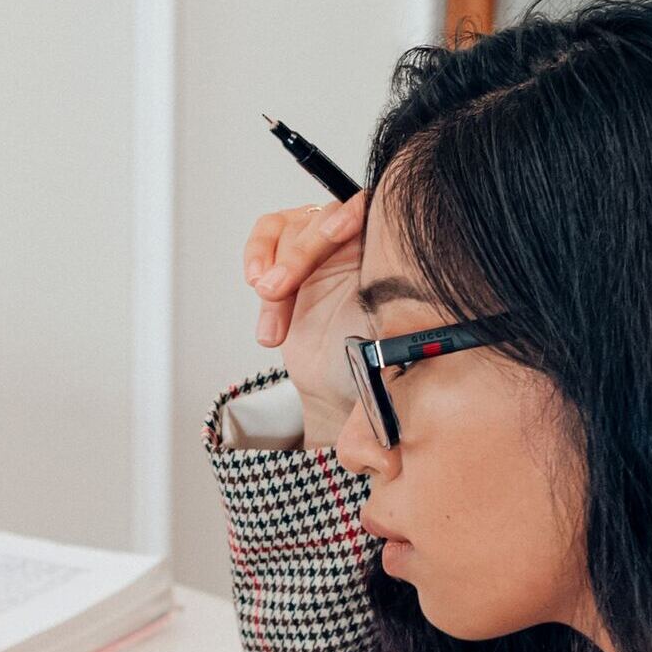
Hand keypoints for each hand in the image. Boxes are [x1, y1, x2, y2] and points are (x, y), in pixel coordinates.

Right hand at [241, 191, 367, 448]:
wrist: (343, 396)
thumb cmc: (372, 381)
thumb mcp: (388, 381)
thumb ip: (389, 390)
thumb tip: (386, 440)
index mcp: (394, 258)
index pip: (374, 210)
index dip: (353, 214)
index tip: (342, 232)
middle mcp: (361, 245)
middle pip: (325, 216)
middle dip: (298, 251)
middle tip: (276, 289)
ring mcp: (325, 249)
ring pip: (292, 227)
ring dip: (275, 261)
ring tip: (269, 299)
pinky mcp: (294, 260)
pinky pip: (269, 236)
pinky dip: (258, 260)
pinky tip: (265, 304)